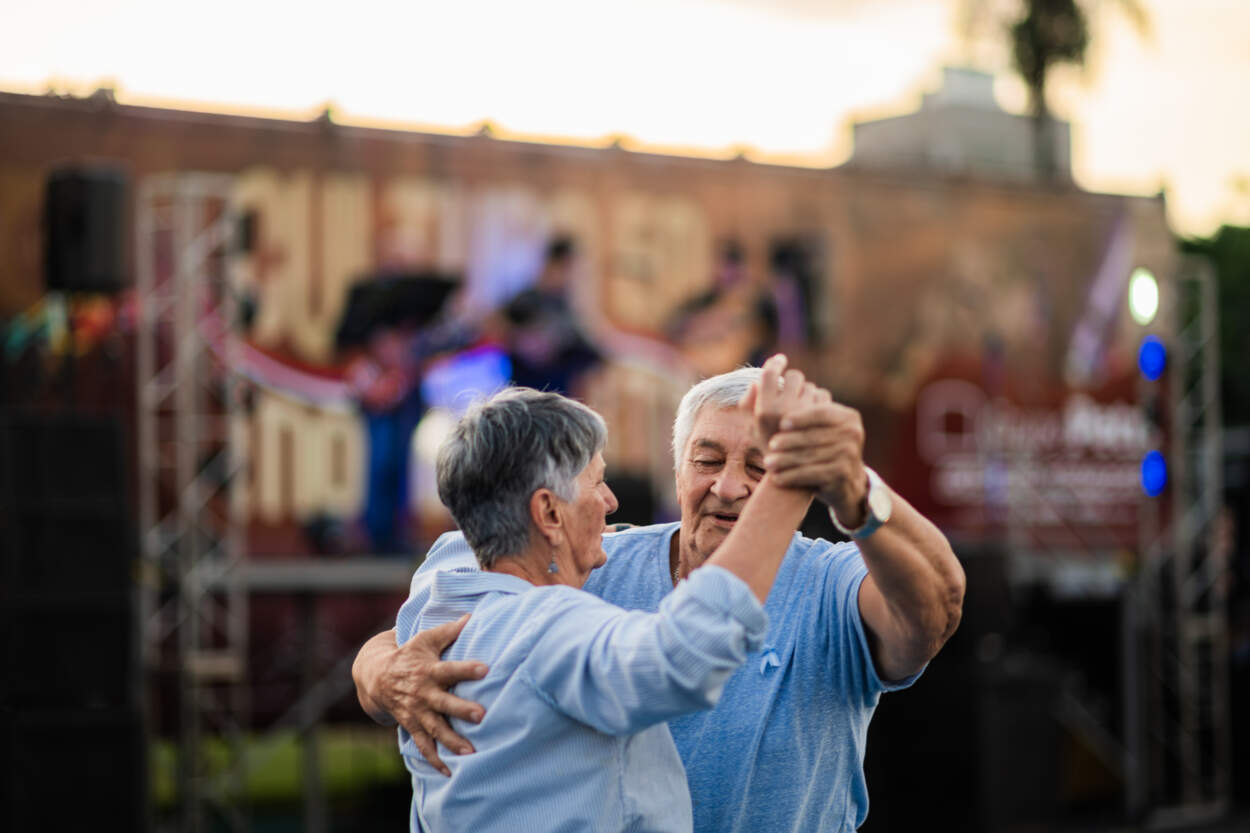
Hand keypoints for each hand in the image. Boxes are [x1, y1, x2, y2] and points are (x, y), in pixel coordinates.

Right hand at [359, 616, 487, 775]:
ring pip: (435, 728)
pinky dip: (435, 760)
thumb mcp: (425, 639)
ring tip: (471, 752)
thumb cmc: (409, 654)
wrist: (377, 676)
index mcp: (429, 670)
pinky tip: (449, 772)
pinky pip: (423, 745)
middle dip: (461, 709)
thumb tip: (473, 616)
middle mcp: (423, 693)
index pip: (450, 669)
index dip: (467, 669)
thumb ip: (449, 631)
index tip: (485, 669)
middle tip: (481, 715)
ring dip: (452, 741)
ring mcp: (417, 711)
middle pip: (444, 703)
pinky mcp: (412, 724)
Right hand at [740, 354, 818, 446]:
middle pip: (794, 376)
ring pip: (811, 386)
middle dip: (793, 381)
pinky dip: (819, 402)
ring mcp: (805, 414)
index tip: (779, 361)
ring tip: (802, 407)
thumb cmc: (769, 450)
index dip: (775, 363)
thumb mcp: (753, 428)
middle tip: (791, 391)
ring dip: (807, 393)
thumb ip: (751, 403)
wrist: (793, 475)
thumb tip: (758, 381)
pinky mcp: (822, 418)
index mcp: (764, 410)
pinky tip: (814, 415)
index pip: (769, 374)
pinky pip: (823, 397)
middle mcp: (784, 409)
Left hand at [760, 383, 868, 526]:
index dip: (801, 416)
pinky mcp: (844, 474)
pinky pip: (813, 474)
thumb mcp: (811, 427)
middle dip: (790, 441)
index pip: (821, 412)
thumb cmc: (818, 448)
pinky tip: (777, 479)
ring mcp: (850, 454)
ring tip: (768, 464)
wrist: (844, 482)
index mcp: (846, 415)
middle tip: (771, 445)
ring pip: (811, 456)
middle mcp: (853, 432)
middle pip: (815, 435)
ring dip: (787, 460)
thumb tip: (753, 384)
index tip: (782, 423)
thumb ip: (789, 405)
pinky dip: (793, 476)